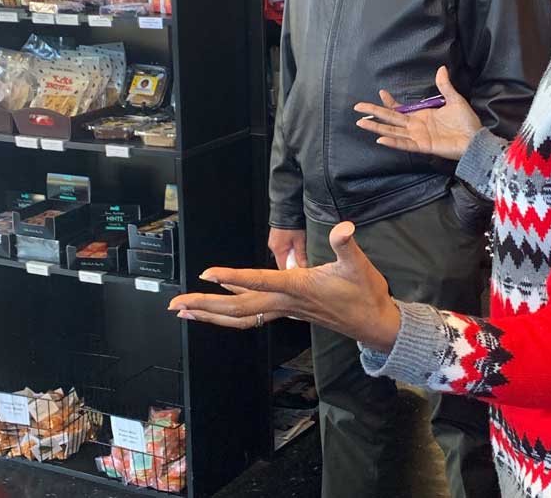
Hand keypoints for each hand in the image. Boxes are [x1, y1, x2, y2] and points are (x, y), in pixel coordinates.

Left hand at [168, 222, 401, 352]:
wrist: (374, 323)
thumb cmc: (365, 293)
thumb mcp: (359, 265)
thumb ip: (347, 245)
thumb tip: (345, 228)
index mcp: (297, 287)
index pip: (258, 281)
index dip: (232, 276)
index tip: (207, 273)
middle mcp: (285, 302)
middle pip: (238, 306)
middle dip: (205, 306)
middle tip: (176, 305)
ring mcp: (284, 310)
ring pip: (241, 315)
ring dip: (211, 314)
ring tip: (184, 312)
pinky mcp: (287, 312)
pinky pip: (252, 314)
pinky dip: (231, 311)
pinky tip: (219, 302)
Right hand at [355, 66, 480, 160]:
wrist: (476, 139)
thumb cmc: (466, 122)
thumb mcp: (455, 100)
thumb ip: (445, 86)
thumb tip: (441, 68)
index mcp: (421, 116)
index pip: (399, 110)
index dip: (389, 102)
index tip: (380, 92)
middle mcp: (416, 126)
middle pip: (390, 119)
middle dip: (373, 112)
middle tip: (357, 107)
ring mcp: (417, 137)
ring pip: (392, 131)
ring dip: (376, 127)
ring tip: (360, 123)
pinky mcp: (423, 146)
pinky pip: (404, 144)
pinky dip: (393, 142)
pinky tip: (380, 138)